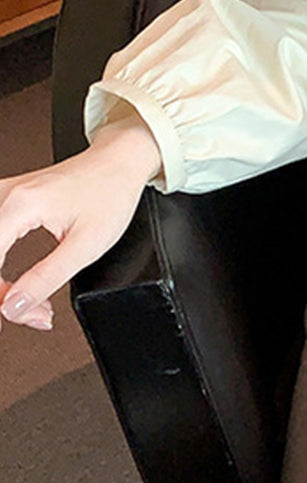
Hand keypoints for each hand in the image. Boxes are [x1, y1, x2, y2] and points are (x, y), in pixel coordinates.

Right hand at [0, 110, 161, 332]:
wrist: (119, 163)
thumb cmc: (109, 194)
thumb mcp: (86, 246)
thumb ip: (47, 278)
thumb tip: (14, 306)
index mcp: (19, 206)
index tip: (8, 318)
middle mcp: (4, 196)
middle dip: (1, 293)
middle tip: (31, 313)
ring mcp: (3, 196)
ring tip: (30, 302)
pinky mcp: (7, 201)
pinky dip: (0, 267)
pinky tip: (16, 285)